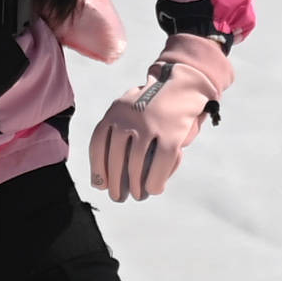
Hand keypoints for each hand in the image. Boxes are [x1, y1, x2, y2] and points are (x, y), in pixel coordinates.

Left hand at [89, 35, 230, 201]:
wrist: (183, 84)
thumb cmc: (153, 104)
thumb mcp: (129, 109)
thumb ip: (115, 133)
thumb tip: (99, 180)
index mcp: (115, 111)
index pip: (98, 143)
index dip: (98, 167)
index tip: (100, 185)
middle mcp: (129, 117)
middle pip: (116, 157)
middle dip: (115, 182)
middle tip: (117, 197)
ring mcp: (151, 126)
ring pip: (137, 165)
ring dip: (135, 186)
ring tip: (136, 195)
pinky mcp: (171, 134)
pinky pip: (160, 165)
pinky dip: (156, 181)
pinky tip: (154, 189)